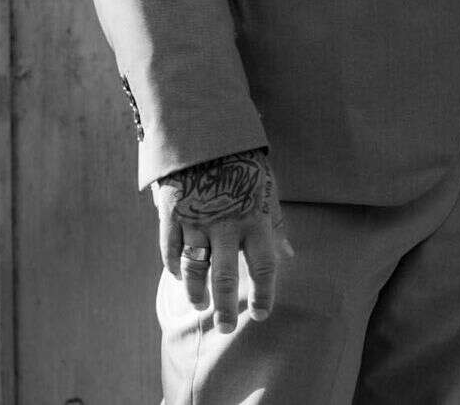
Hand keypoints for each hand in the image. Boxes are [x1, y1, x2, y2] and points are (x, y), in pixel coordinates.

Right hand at [153, 147, 292, 332]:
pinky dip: (174, 267)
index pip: (264, 267)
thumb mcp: (268, 191)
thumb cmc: (245, 165)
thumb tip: (289, 256)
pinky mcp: (172, 214)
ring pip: (194, 269)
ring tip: (201, 306)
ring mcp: (197, 220)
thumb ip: (276, 225)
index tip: (261, 315)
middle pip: (225, 277)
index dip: (264, 294)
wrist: (208, 132)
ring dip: (196, 292)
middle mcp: (227, 224)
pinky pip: (170, 250)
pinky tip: (178, 277)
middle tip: (225, 327)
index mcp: (256, 219)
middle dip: (225, 307)